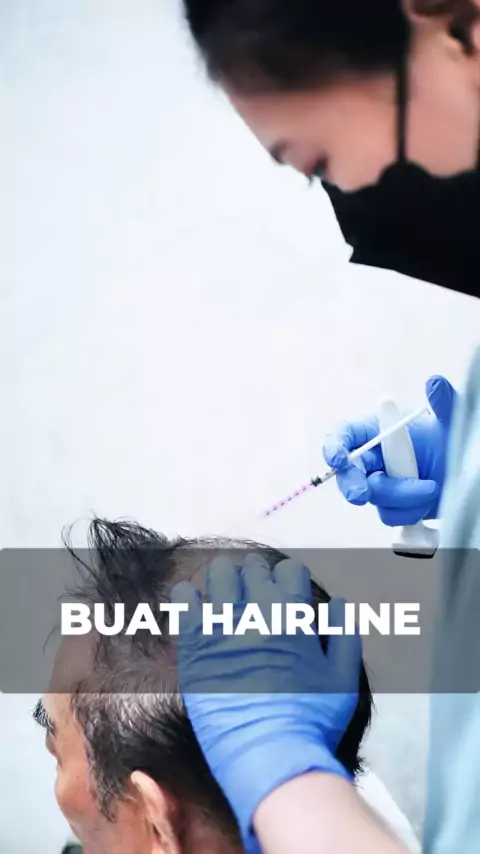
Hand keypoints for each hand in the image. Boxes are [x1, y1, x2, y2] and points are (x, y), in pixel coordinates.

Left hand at [172, 554, 361, 851]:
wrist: (271, 755)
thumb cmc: (312, 722)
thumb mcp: (344, 680)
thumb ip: (346, 636)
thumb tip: (341, 604)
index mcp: (294, 616)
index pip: (290, 571)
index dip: (289, 578)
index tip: (285, 589)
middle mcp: (258, 612)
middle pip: (253, 568)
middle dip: (255, 575)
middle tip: (252, 590)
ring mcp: (224, 627)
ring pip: (218, 575)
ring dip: (222, 578)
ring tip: (222, 590)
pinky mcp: (195, 646)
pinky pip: (185, 602)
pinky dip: (188, 596)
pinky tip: (192, 601)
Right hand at [323, 375, 455, 526]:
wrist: (464, 470)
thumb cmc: (450, 440)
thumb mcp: (449, 421)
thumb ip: (443, 402)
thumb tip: (435, 382)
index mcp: (377, 430)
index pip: (345, 435)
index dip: (335, 445)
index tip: (338, 457)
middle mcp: (374, 457)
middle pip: (347, 472)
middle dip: (352, 484)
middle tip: (362, 494)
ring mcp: (382, 483)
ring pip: (375, 496)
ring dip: (402, 495)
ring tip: (432, 487)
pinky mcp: (393, 505)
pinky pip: (391, 514)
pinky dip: (411, 510)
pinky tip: (430, 497)